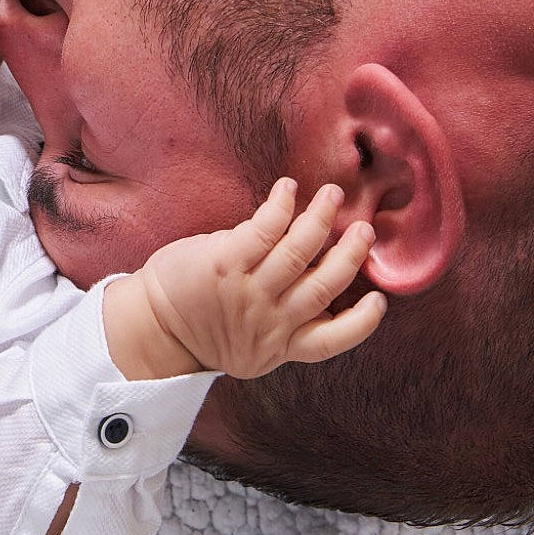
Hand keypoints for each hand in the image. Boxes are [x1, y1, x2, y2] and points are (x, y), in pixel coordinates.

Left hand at [102, 178, 386, 379]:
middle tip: (365, 231)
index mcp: (281, 344)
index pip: (330, 341)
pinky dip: (280, 208)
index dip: (360, 324)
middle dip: (348, 258)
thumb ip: (285, 316)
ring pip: (297, 255)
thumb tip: (317, 272)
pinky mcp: (224, 265)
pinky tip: (289, 189)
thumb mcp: (251, 341)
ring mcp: (247, 292)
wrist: (154, 325)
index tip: (379, 302)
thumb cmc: (206, 324)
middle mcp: (269, 321)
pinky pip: (262, 231)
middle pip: (322, 288)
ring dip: (319, 222)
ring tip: (333, 196)